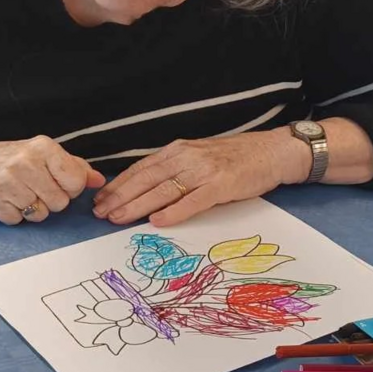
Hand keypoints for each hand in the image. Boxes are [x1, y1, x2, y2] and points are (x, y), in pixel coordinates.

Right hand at [0, 137, 105, 225]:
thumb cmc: (15, 160)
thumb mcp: (45, 156)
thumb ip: (75, 167)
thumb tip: (99, 181)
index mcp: (42, 147)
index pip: (76, 181)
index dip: (71, 187)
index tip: (57, 182)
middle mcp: (24, 162)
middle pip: (60, 202)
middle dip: (51, 200)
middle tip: (35, 188)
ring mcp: (6, 181)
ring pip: (41, 214)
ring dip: (33, 209)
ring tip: (21, 194)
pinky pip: (19, 220)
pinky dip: (15, 215)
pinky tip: (8, 200)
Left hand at [92, 130, 309, 226]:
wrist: (272, 151)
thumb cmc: (234, 159)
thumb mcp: (198, 158)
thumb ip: (174, 172)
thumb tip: (146, 193)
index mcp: (178, 151)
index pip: (140, 169)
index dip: (118, 185)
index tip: (100, 200)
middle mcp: (186, 157)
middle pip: (145, 179)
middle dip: (120, 197)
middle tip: (100, 213)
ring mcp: (203, 170)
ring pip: (162, 189)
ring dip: (138, 206)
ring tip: (118, 218)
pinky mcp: (221, 184)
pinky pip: (193, 200)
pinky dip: (174, 211)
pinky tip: (158, 220)